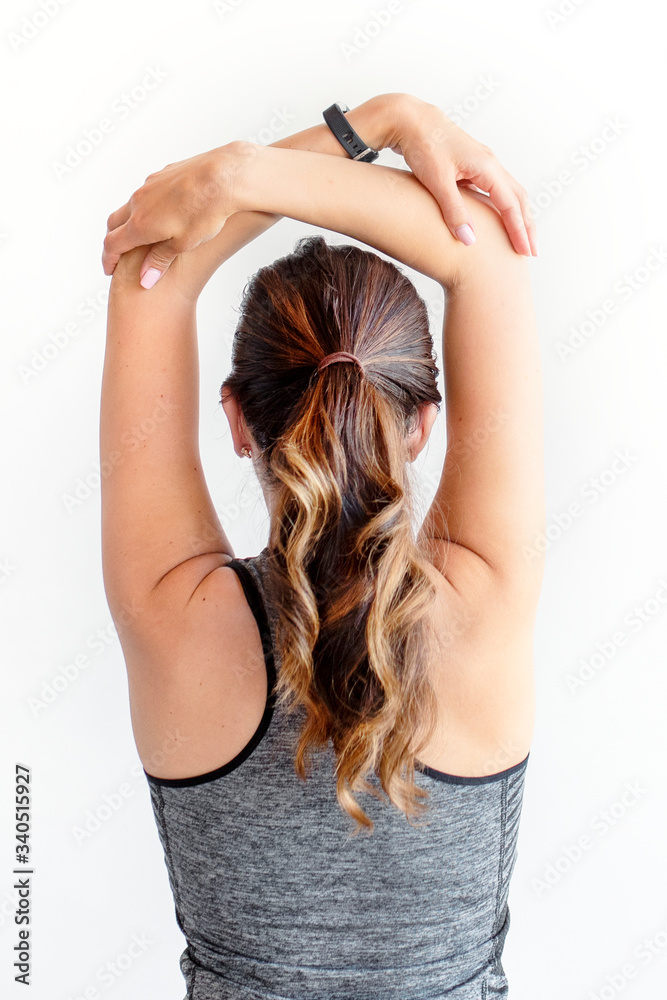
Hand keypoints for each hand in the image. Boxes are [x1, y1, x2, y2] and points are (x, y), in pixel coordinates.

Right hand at [102, 144, 240, 287]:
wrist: (224, 177)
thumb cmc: (206, 212)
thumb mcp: (183, 244)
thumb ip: (160, 261)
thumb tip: (144, 280)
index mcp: (140, 224)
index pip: (113, 244)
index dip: (109, 259)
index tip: (110, 270)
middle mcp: (139, 202)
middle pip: (114, 222)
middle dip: (113, 240)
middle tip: (118, 254)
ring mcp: (149, 185)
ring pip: (131, 205)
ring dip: (129, 221)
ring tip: (141, 235)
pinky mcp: (162, 174)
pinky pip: (147, 192)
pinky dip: (146, 206)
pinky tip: (162, 212)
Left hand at [386, 95, 536, 256]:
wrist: (411, 120)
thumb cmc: (423, 146)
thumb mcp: (437, 182)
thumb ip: (454, 211)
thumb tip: (470, 241)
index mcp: (487, 167)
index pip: (510, 206)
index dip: (518, 231)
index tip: (524, 253)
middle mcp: (491, 164)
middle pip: (519, 199)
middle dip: (527, 226)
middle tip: (532, 252)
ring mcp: (484, 163)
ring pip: (511, 193)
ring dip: (519, 216)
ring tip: (522, 238)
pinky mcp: (474, 165)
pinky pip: (498, 189)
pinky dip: (505, 206)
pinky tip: (501, 219)